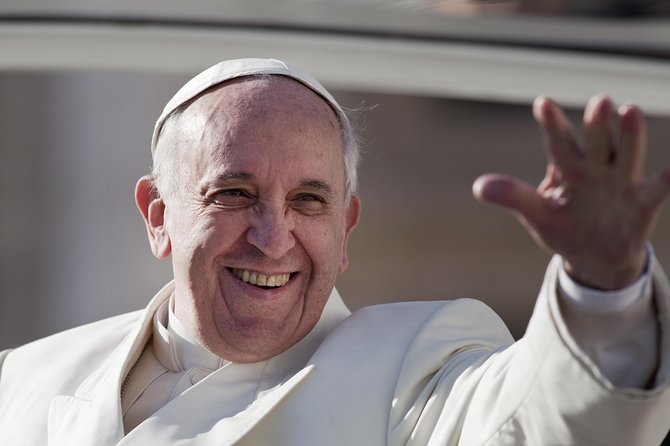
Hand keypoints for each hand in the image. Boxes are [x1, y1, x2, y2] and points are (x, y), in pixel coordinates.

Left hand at [473, 95, 669, 289]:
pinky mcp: (642, 202)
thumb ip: (513, 197)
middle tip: (599, 101)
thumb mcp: (536, 215)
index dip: (551, 125)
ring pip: (626, 154)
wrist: (594, 257)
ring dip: (629, 135)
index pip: (558, 143)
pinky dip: (669, 177)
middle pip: (597, 142)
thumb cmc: (563, 228)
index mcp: (567, 169)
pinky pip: (658, 188)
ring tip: (628, 110)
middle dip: (597, 124)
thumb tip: (478, 187)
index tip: (541, 103)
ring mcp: (621, 182)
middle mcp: (596, 168)